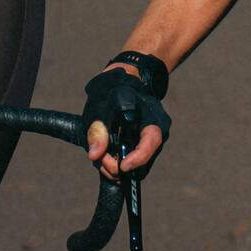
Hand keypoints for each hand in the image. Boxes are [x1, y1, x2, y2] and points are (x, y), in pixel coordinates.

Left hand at [82, 66, 169, 180]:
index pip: (151, 143)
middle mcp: (155, 133)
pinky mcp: (141, 148)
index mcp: (151, 118)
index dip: (137, 158)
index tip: (121, 166)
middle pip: (143, 163)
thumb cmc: (112, 90)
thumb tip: (95, 155)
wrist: (121, 83)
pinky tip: (105, 156)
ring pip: (136, 167)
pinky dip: (117, 164)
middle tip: (100, 160)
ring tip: (99, 157)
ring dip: (115, 168)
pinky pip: (132, 164)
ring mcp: (150, 143)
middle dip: (119, 167)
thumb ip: (97, 129)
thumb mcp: (100, 106)